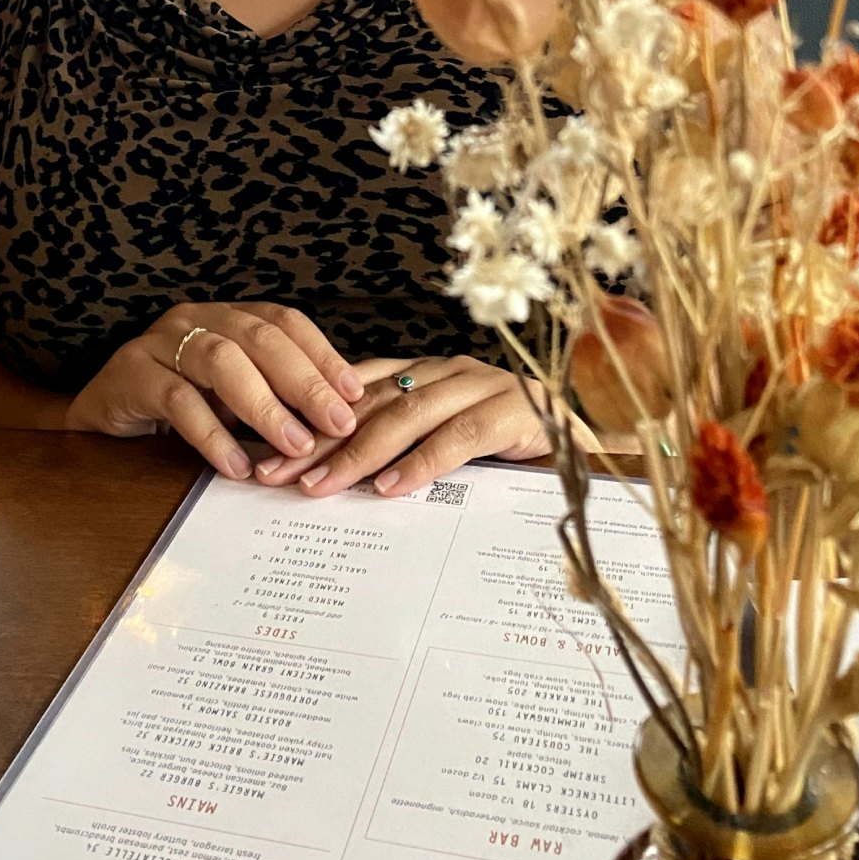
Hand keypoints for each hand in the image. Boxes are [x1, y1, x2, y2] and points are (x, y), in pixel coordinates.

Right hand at [62, 304, 367, 481]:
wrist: (103, 415)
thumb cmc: (179, 404)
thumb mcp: (232, 397)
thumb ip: (276, 399)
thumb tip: (339, 422)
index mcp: (228, 316)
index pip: (285, 321)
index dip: (323, 354)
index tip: (355, 392)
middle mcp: (196, 317)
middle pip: (260, 338)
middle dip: (304, 381)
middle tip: (337, 422)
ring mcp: (160, 341)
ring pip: (221, 361)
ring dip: (264, 405)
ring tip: (294, 444)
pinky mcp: (130, 374)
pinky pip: (178, 400)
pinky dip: (212, 434)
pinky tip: (236, 465)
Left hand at [263, 357, 550, 498]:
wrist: (592, 450)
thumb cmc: (513, 453)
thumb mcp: (447, 446)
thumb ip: (401, 448)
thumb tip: (333, 478)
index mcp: (427, 374)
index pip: (354, 392)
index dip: (307, 420)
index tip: (266, 454)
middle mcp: (448, 372)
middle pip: (369, 404)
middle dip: (318, 440)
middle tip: (277, 475)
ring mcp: (482, 386)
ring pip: (406, 416)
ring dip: (358, 453)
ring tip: (322, 486)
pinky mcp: (514, 411)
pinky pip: (458, 436)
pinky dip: (421, 463)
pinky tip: (390, 487)